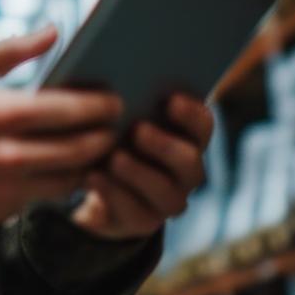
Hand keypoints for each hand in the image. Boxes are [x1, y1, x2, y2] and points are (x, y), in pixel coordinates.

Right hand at [0, 26, 122, 234]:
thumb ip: (10, 51)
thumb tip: (53, 31)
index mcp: (2, 113)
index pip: (70, 109)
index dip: (101, 105)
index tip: (114, 99)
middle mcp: (12, 153)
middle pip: (83, 147)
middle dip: (108, 134)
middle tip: (117, 124)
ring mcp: (12, 186)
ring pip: (74, 176)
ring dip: (94, 161)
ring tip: (102, 144)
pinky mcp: (10, 209)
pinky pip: (53, 195)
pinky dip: (69, 180)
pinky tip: (74, 165)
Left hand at [70, 94, 213, 240]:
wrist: (94, 180)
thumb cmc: (110, 134)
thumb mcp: (116, 115)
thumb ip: (125, 98)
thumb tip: (112, 73)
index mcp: (186, 138)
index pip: (203, 125)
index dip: (191, 114)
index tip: (170, 100)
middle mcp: (185, 171)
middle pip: (190, 161)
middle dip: (165, 146)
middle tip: (139, 130)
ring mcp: (167, 200)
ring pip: (167, 193)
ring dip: (139, 173)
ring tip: (114, 157)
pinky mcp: (143, 221)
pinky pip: (135, 213)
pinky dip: (113, 193)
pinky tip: (92, 176)